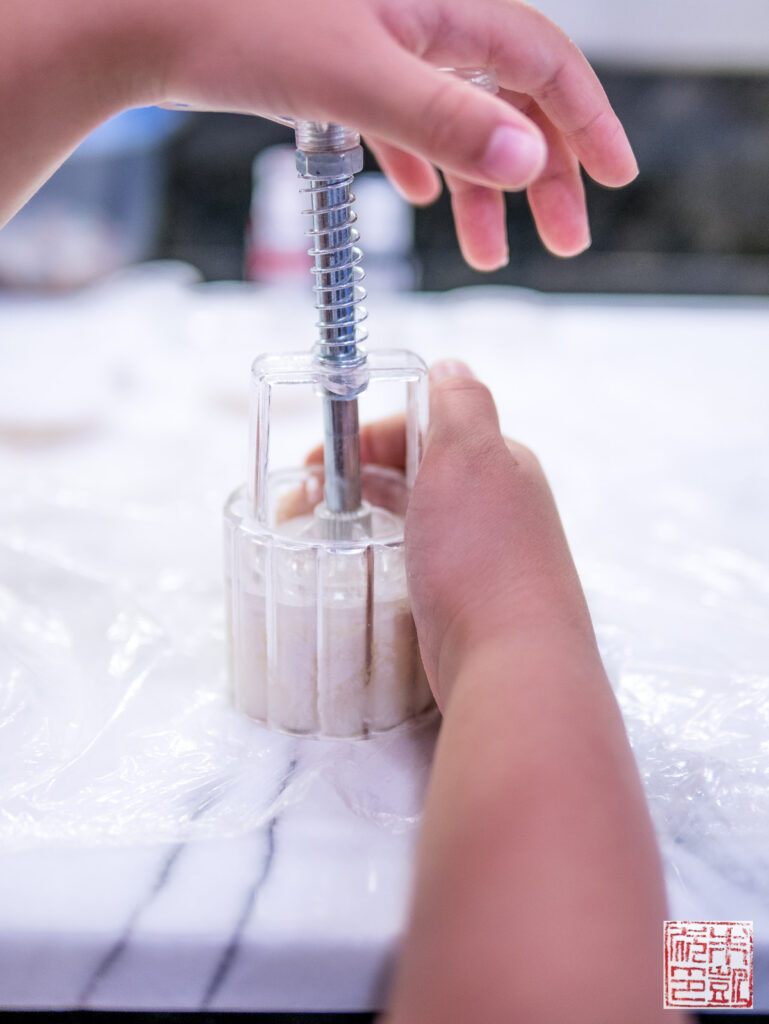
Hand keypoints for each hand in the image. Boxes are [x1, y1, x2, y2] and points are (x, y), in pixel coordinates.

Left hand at [155, 0, 637, 268]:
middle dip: (542, 173)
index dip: (588, 122)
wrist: (150, 16)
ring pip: (460, 118)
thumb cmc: (240, 26)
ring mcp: (386, 42)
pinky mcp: (347, 66)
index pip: (546, 63)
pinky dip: (423, 163)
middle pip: (512, 97)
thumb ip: (443, 121)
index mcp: (446, 3)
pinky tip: (418, 200)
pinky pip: (408, 117)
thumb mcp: (356, 79)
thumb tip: (527, 160)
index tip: (615, 180)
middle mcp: (425, 16)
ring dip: (480, 188)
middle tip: (562, 240)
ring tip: (488, 253)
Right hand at [309, 360, 596, 707]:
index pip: (426, 424)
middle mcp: (498, 503)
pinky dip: (388, 549)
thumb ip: (458, 403)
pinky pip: (421, 558)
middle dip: (361, 472)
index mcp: (499, 461)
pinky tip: (366, 563)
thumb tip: (449, 364)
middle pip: (418, 468)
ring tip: (323, 526)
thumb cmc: (483, 555)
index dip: (368, 433)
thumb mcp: (468, 456)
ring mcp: (486, 553)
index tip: (319, 458)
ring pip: (417, 514)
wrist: (511, 661)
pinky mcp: (470, 597)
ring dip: (370, 510)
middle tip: (308, 495)